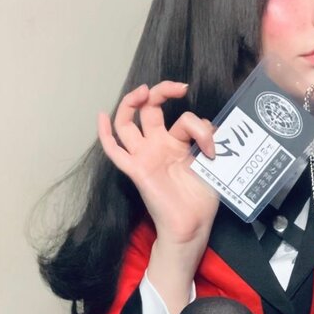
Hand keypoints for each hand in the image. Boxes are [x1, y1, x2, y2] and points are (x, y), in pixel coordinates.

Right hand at [97, 81, 218, 246]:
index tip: (212, 144)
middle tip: (177, 87)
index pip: (184, 120)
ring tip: (144, 91)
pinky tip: (101, 115)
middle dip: (161, 91)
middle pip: (149, 109)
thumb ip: (209, 141)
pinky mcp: (136, 170)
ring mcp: (145, 156)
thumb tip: (210, 126)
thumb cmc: (201, 199)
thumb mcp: (212, 164)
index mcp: (176, 143)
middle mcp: (157, 145)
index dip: (200, 127)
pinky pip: (114, 151)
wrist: (192, 225)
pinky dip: (104, 133)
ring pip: (127, 123)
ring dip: (131, 102)